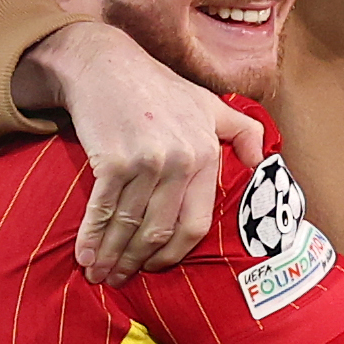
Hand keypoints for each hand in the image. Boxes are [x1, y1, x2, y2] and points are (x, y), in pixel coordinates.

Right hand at [14, 22, 265, 284]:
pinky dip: (91, 237)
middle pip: (160, 231)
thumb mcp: (209, 104)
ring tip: (99, 273)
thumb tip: (261, 162)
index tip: (156, 267)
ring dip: (111, 256)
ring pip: (130, 225)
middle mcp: (182, 161)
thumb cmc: (158, 88)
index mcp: (207, 154)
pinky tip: (83, 254)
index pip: (196, 223)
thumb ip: (242, 131)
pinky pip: (103, 210)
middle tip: (121, 278)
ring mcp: (148, 161)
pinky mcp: (113, 159)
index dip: (174, 254)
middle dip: (138, 262)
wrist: (106, 65)